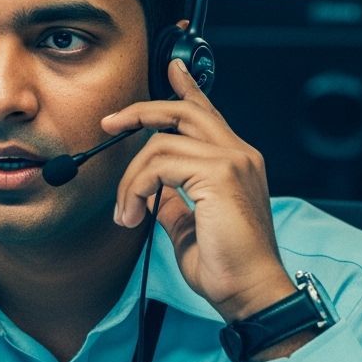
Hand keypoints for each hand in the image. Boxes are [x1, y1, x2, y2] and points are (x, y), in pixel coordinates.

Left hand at [103, 59, 296, 323]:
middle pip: (183, 112)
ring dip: (131, 178)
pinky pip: (159, 165)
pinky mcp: (219, 174)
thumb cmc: (228, 268)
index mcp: (237, 163)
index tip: (172, 68)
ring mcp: (232, 161)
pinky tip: (133, 214)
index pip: (208, 114)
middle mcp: (239, 154)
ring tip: (125, 212)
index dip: (188, 88)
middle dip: (141, 111)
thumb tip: (153, 193)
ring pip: (161, 143)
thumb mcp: (190, 228)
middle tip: (110, 123)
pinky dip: (137, 188)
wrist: (250, 293)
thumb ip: (174, 203)